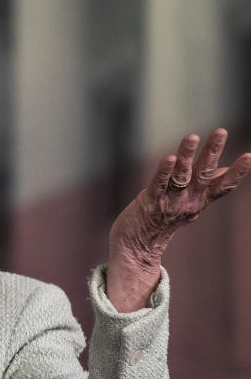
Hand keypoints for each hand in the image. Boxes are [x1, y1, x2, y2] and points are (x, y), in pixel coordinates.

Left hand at [107, 128, 250, 311]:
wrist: (137, 247)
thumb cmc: (164, 220)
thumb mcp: (190, 204)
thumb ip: (206, 187)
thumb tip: (225, 169)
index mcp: (200, 200)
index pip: (223, 186)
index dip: (237, 172)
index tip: (249, 156)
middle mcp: (188, 201)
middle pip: (203, 174)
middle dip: (211, 152)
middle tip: (220, 132)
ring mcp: (169, 202)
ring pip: (181, 175)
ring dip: (186, 155)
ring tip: (192, 137)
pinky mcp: (150, 201)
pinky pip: (158, 183)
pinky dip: (164, 170)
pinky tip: (170, 157)